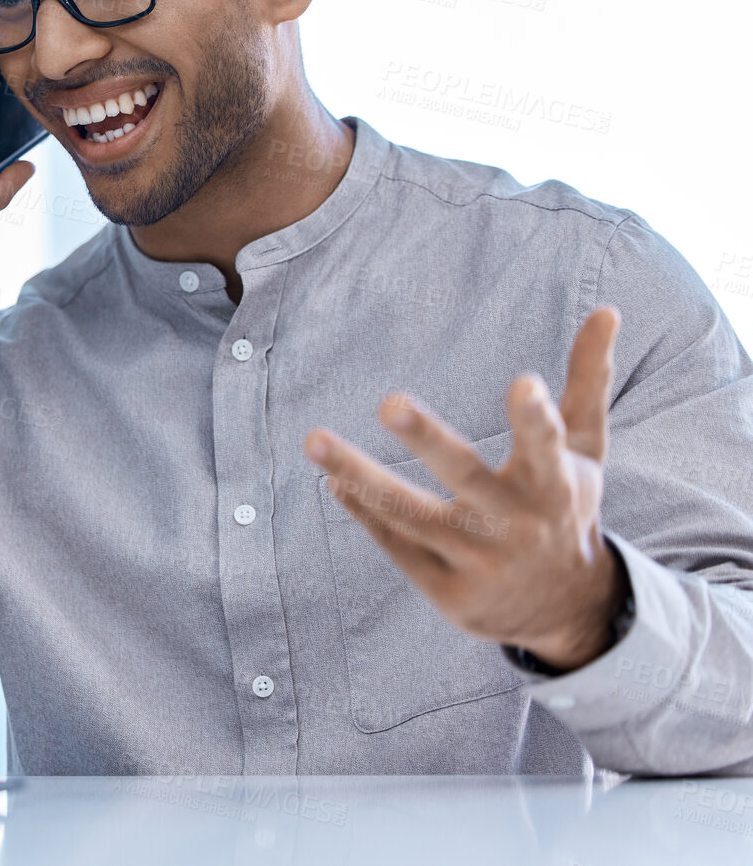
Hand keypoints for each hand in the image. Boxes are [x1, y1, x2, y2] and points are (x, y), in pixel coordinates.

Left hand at [303, 306, 629, 671]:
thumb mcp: (586, 451)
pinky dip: (366, 512)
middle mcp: (516, 524)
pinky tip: (335, 480)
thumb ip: (588, 381)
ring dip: (360, 477)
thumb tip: (607, 310)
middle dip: (428, 440)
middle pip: (465, 478)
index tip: (524, 384)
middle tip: (389, 400)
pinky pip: (398, 546)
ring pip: (411, 516)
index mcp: (555, 484)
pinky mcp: (449, 593)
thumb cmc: (566, 508)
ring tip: (314, 440)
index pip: (549, 447)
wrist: (568, 610)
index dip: (536, 419)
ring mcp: (480, 561)